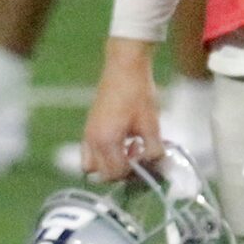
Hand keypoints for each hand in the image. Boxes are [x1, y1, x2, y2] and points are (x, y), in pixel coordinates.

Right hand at [80, 40, 163, 182]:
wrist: (124, 69)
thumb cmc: (138, 94)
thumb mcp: (151, 124)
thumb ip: (154, 150)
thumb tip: (156, 164)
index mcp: (106, 141)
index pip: (116, 173)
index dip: (134, 174)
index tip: (148, 163)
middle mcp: (92, 141)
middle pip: (102, 174)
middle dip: (122, 172)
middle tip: (139, 157)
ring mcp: (87, 134)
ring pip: (91, 165)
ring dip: (110, 165)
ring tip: (128, 150)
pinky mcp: (88, 127)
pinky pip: (89, 152)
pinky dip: (103, 154)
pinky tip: (121, 140)